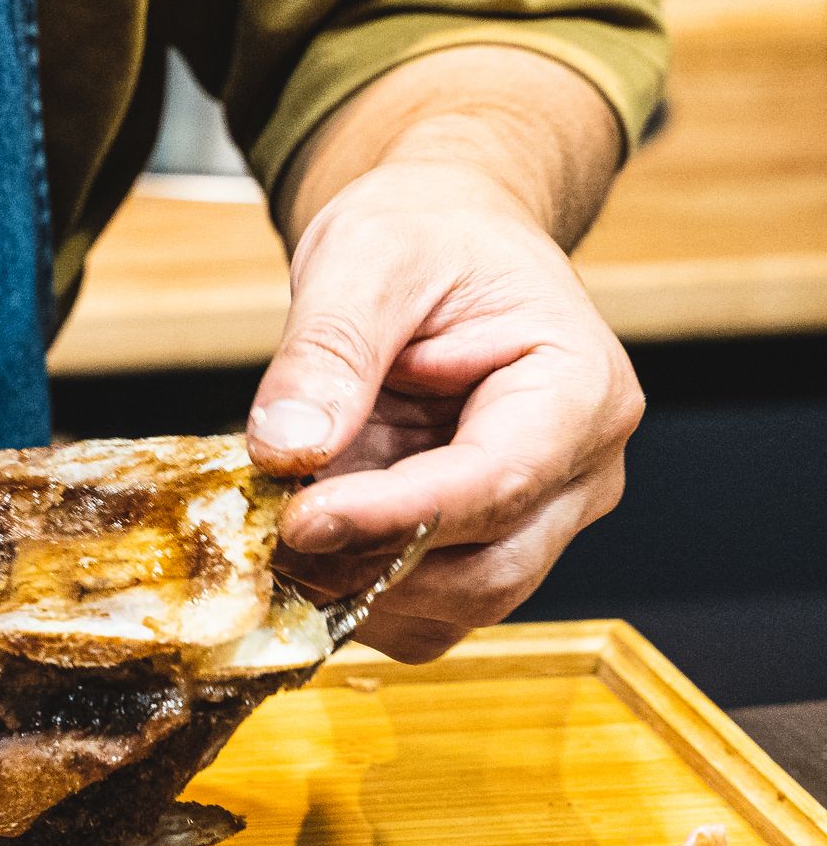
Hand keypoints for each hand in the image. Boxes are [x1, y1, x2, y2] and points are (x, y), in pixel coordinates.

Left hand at [246, 160, 643, 661]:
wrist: (442, 242)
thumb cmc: (426, 236)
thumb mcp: (367, 259)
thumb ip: (329, 352)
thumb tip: (287, 445)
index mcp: (579, 390)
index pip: (494, 484)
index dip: (391, 518)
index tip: (299, 523)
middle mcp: (579, 474)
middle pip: (485, 573)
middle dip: (366, 568)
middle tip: (265, 538)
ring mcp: (537, 521)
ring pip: (453, 609)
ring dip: (353, 591)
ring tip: (276, 533)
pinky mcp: (481, 548)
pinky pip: (422, 609)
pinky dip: (353, 594)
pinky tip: (302, 546)